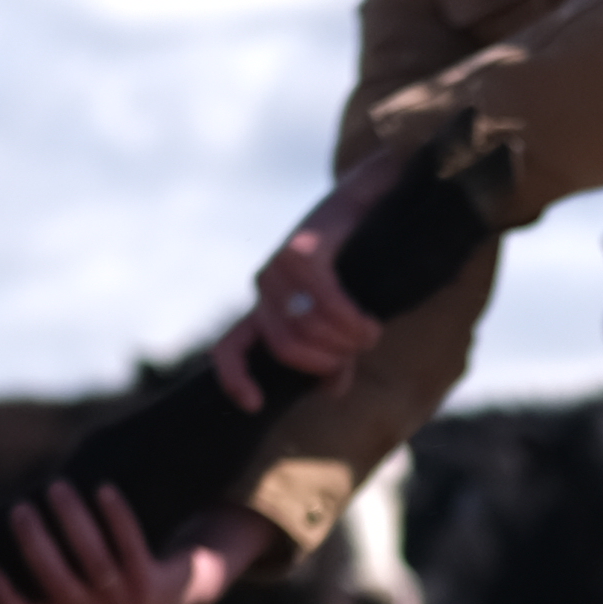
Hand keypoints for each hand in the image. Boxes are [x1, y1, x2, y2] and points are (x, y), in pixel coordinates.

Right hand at [0, 483, 258, 603]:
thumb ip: (52, 563)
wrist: (187, 591)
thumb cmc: (119, 577)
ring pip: (95, 562)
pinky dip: (117, 518)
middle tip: (20, 508)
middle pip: (59, 584)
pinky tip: (104, 489)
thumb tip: (8, 516)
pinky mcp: (156, 586)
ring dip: (73, 522)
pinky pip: (132, 548)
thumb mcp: (84, 582)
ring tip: (58, 487)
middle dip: (35, 544)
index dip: (5, 601)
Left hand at [216, 145, 413, 403]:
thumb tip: (333, 389)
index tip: (255, 404)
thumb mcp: (342, 317)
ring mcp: (277, 268)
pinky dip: (352, 321)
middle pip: (288, 349)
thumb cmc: (360, 261)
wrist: (372, 199)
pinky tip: (369, 323)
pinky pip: (325, 303)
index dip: (235, 379)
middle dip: (331, 360)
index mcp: (265, 308)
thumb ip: (333, 353)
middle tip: (361, 348)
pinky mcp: (300, 252)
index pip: (230, 349)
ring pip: (308, 329)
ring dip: (349, 341)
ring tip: (371, 332)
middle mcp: (264, 288)